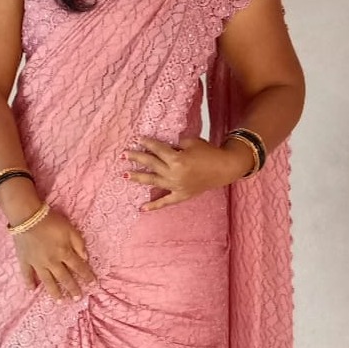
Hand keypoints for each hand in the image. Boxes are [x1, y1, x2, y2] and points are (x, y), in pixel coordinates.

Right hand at [11, 207, 96, 301]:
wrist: (27, 216)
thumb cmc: (51, 221)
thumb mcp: (70, 229)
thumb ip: (78, 243)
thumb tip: (85, 258)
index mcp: (64, 253)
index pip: (79, 267)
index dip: (87, 276)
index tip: (94, 285)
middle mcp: (52, 262)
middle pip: (64, 278)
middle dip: (72, 289)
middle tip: (78, 299)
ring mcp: (37, 263)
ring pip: (47, 281)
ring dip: (54, 292)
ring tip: (60, 302)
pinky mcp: (24, 261)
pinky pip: (27, 274)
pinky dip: (29, 283)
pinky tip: (32, 290)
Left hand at [123, 136, 248, 211]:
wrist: (224, 168)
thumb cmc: (208, 152)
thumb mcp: (191, 142)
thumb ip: (174, 145)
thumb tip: (161, 147)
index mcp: (177, 159)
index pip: (157, 149)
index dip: (147, 143)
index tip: (137, 139)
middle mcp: (174, 174)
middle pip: (151, 164)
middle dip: (137, 158)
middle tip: (124, 154)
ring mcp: (176, 186)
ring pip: (153, 181)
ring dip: (138, 178)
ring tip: (124, 175)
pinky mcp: (181, 195)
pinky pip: (165, 202)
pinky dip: (154, 205)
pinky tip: (142, 208)